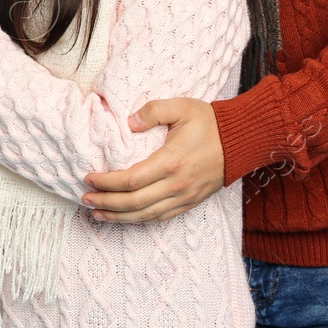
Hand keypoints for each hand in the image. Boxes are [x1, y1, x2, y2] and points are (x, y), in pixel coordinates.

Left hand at [81, 97, 224, 222]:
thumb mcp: (181, 107)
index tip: (88, 178)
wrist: (241, 141)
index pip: (130, 180)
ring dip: (119, 217)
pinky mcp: (190, 202)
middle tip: (86, 198)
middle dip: (106, 203)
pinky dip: (140, 220)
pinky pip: (161, 217)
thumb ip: (152, 111)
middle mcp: (177, 185)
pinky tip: (125, 218)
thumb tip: (128, 122)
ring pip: (146, 215)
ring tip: (97, 214)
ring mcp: (184, 197)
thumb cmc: (209, 122)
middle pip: (134, 202)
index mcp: (171, 162)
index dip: (106, 182)